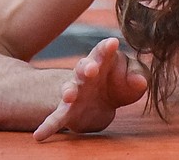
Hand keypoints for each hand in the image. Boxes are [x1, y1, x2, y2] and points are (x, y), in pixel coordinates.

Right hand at [33, 37, 148, 141]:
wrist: (105, 101)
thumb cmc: (121, 81)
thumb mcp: (134, 77)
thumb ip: (138, 75)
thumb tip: (139, 81)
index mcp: (104, 59)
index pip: (104, 50)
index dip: (106, 46)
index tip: (112, 43)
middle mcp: (86, 73)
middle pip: (83, 66)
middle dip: (86, 66)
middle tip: (92, 69)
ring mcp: (75, 91)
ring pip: (68, 87)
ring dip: (68, 90)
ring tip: (68, 95)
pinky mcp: (68, 111)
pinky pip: (56, 117)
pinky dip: (48, 125)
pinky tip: (39, 135)